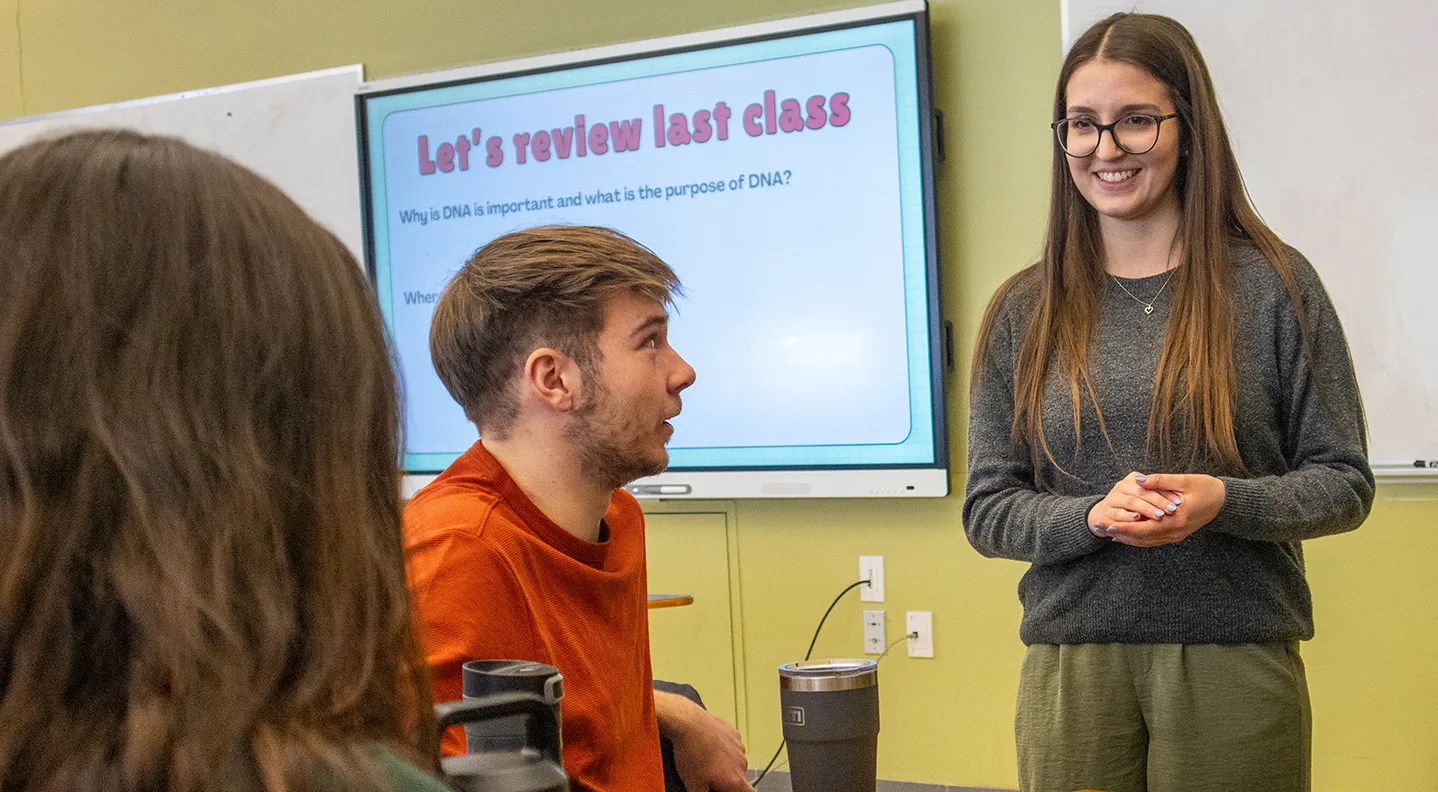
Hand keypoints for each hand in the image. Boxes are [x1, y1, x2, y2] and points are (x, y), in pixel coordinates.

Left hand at [654, 691, 753, 791]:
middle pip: (739, 778)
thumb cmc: (691, 752)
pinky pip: (732, 745)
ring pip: (736, 761)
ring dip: (726, 763)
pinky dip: (724, 747)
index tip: (730, 790)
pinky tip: (708, 746)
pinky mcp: (734, 733)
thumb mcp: (692, 784)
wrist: (688, 723)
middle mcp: (741, 763)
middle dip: (727, 779)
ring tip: (706, 759)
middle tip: (709, 776)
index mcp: (735, 779)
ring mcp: (739, 746)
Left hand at [1094, 473, 1226, 547]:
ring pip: (1148, 541)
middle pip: (1143, 537)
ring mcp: (1177, 535)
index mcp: (1177, 518)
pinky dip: (1139, 539)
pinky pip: (1154, 540)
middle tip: (1100, 528)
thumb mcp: (1184, 480)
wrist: (1225, 501)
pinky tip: (1127, 535)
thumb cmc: (1206, 487)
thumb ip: (1160, 481)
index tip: (1107, 523)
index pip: (1144, 527)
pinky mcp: (1177, 535)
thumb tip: (1138, 480)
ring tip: (1108, 532)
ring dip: (1128, 538)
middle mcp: (1176, 531)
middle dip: (1121, 533)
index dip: (1124, 526)